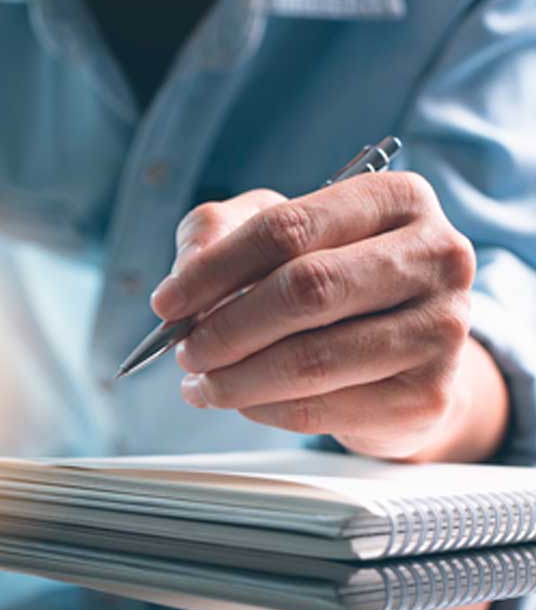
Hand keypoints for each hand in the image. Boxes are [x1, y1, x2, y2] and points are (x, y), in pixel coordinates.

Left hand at [153, 175, 507, 461]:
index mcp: (396, 199)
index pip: (289, 229)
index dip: (214, 269)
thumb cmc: (333, 279)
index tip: (167, 303)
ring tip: (201, 382)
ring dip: (235, 378)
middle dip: (225, 328)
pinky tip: (243, 401)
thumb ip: (219, 234)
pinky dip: (264, 409)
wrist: (406, 350)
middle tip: (184, 350)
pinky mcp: (428, 395)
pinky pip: (321, 409)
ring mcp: (441, 329)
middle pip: (305, 291)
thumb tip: (183, 278)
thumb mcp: (275, 234)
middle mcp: (435, 257)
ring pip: (311, 359)